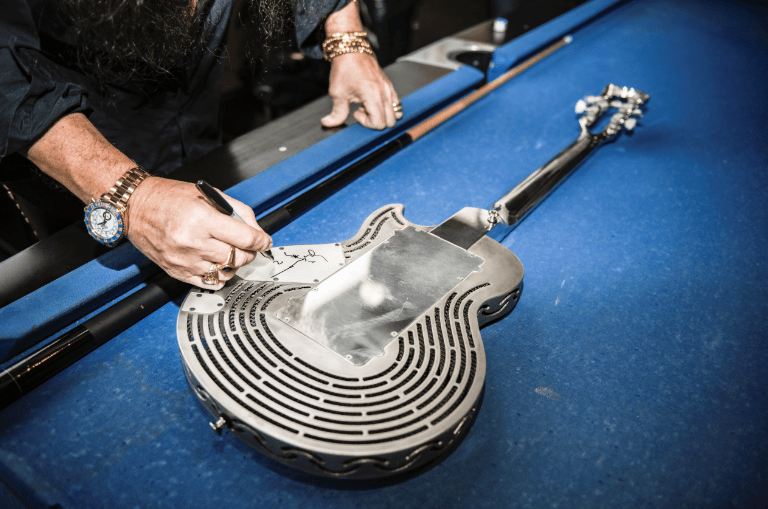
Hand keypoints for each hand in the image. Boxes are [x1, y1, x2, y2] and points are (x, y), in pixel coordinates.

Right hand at [127, 177, 272, 288]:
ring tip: (231, 253)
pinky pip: (208, 283)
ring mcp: (183, 260)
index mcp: (202, 219)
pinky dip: (219, 276)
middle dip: (249, 253)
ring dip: (235, 265)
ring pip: (225, 272)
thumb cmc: (170, 198)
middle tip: (248, 246)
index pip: (245, 238)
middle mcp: (192, 242)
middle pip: (237, 258)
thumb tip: (257, 231)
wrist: (135, 207)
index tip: (264, 241)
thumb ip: (238, 211)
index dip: (261, 241)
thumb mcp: (209, 194)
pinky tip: (218, 264)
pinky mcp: (176, 271)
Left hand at [321, 52, 402, 129]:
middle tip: (362, 111)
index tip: (356, 113)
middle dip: (376, 121)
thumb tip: (329, 123)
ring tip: (369, 107)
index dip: (367, 123)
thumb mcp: (337, 93)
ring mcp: (389, 89)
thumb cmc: (345, 67)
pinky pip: (396, 103)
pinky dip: (386, 107)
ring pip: (396, 113)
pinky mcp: (389, 85)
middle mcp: (385, 93)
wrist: (351, 49)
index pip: (379, 123)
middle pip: (390, 122)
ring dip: (382, 115)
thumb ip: (337, 112)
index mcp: (373, 95)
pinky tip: (373, 101)